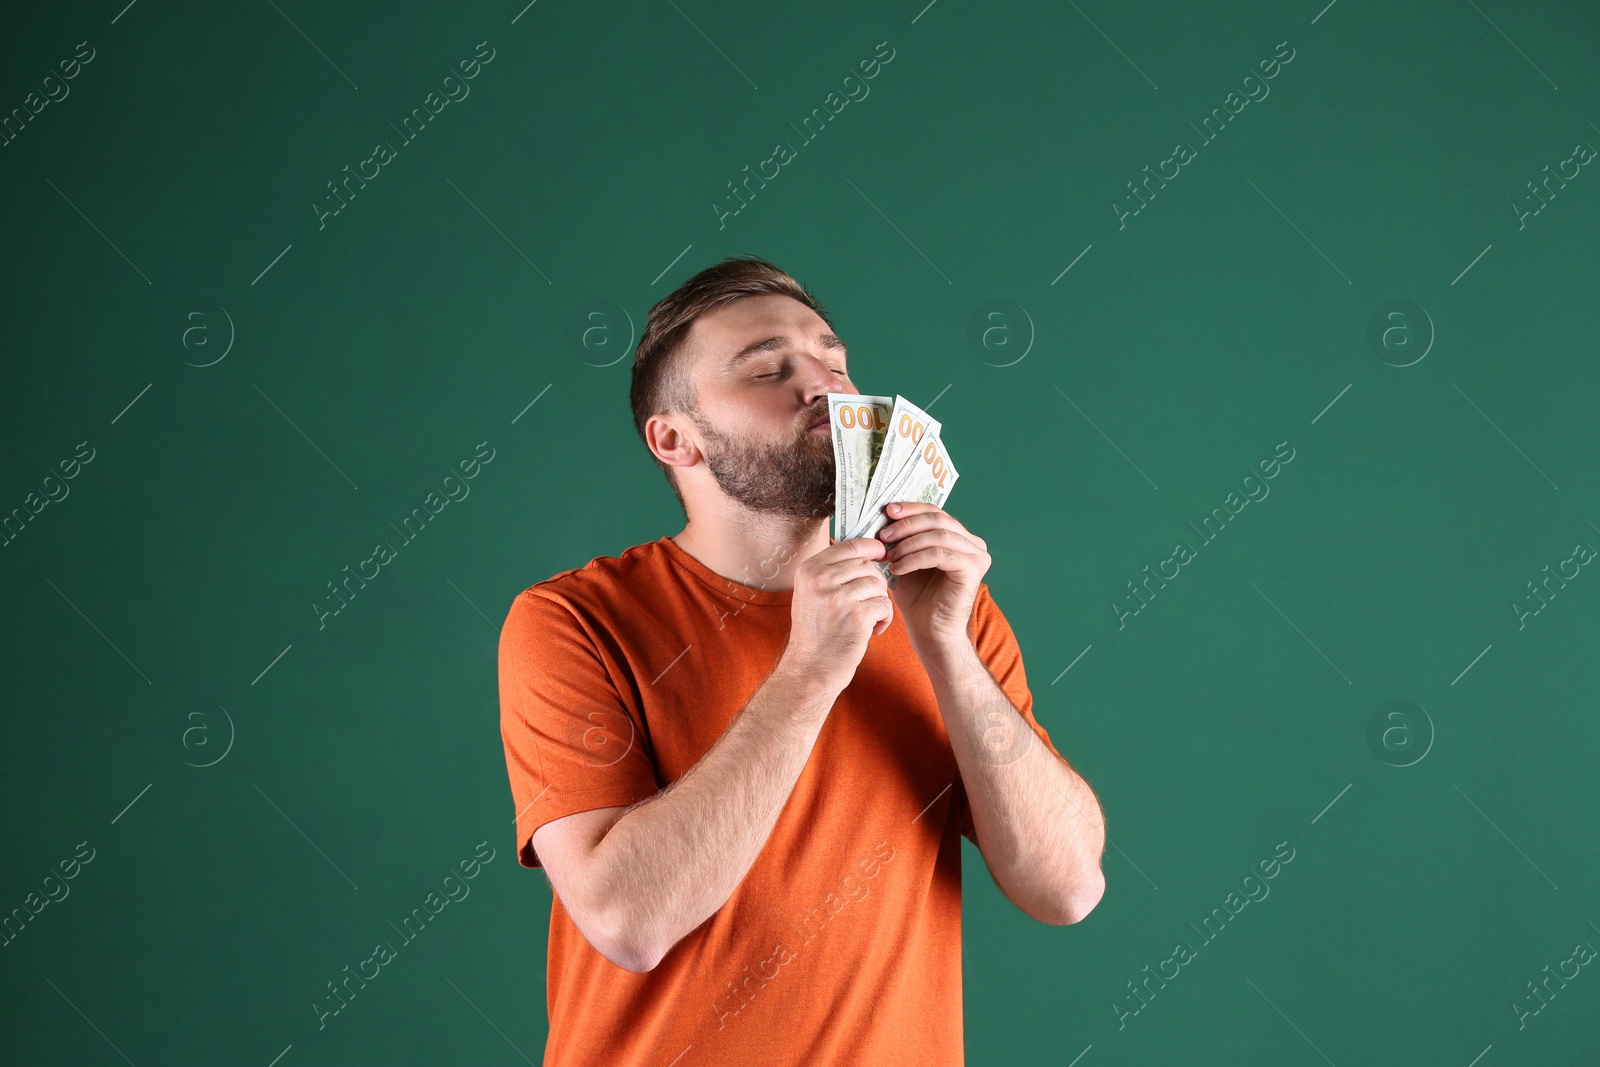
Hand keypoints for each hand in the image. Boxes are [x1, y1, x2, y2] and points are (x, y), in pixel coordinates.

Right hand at [782, 537, 895, 689]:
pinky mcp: (857, 616)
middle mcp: (821, 580)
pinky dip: (885, 618)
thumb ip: (832, 571)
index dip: (872, 547)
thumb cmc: (815, 632)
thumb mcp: (811, 594)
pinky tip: (874, 630)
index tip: (882, 553)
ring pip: (878, 584)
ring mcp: (838, 598)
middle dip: (876, 581)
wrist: (811, 669)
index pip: (850, 545)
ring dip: (880, 601)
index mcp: (809, 570)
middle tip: (870, 601)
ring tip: (869, 618)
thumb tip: (867, 549)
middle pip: (867, 565)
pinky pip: (885, 604)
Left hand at [874, 502, 989, 653]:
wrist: (930, 633)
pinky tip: (897, 568)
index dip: (910, 509)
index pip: (934, 512)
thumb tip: (881, 515)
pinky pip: (940, 553)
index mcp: (958, 537)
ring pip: (938, 534)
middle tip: (883, 535)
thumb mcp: (904, 560)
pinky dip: (915, 558)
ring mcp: (976, 555)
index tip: (886, 511)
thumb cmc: (917, 599)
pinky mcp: (973, 569)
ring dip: (908, 543)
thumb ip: (900, 538)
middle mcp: (972, 543)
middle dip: (906, 525)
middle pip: (937, 518)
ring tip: (888, 555)